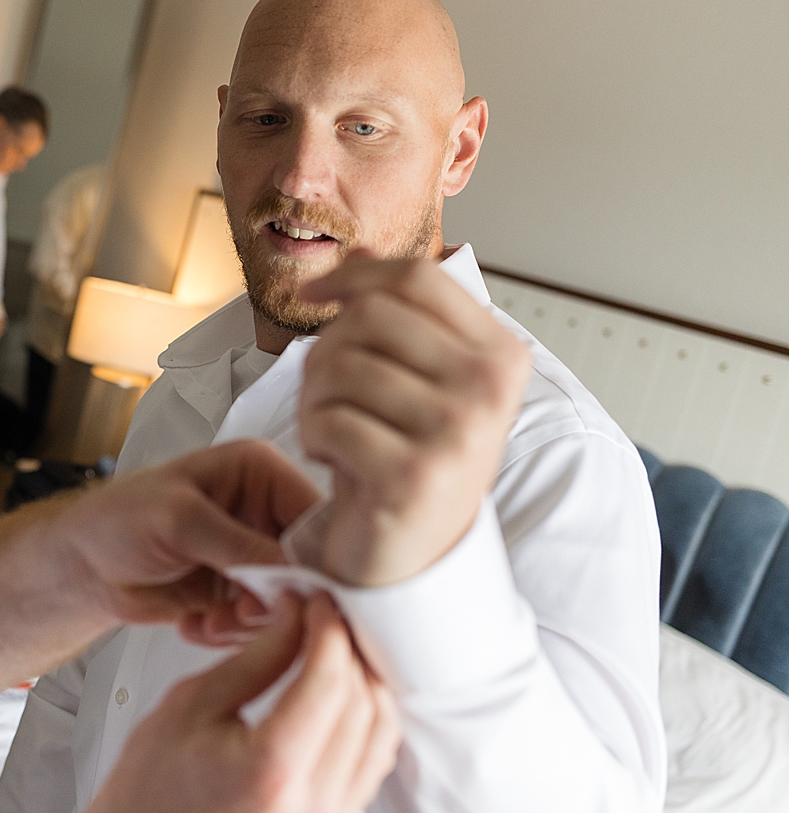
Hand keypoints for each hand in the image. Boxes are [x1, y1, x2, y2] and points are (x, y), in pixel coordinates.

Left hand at [53, 439, 321, 645]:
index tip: (306, 598)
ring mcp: (256, 557)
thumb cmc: (117, 521)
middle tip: (242, 613)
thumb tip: (300, 577)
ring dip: (251, 623)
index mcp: (262, 473)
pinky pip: (261, 627)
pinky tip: (197, 624)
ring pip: (290, 605)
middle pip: (313, 567)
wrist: (82, 567)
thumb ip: (242, 546)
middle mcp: (267, 513)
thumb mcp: (180, 521)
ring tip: (211, 619)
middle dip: (280, 601)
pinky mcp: (241, 595)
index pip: (320, 517)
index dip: (320, 562)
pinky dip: (231, 634)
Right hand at [61, 593, 399, 812]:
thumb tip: (295, 615)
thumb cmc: (146, 791)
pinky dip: (366, 721)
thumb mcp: (191, 703)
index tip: (316, 599)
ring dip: (366, 683)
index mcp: (272, 769)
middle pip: (363, 703)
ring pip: (380, 733)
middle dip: (348, 648)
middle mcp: (310, 804)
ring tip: (334, 649)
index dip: (328, 627)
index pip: (330, 679)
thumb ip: (255, 657)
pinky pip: (371, 765)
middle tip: (323, 615)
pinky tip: (342, 695)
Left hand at [296, 252, 528, 586]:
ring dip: (314, 399)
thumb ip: (399, 319)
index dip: (354, 276)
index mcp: (500, 354)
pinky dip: (312, 436)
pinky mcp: (413, 474)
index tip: (316, 296)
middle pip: (369, 317)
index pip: (416, 278)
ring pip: (340, 366)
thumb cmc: (406, 458)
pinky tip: (332, 460)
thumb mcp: (417, 381)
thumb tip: (358, 256)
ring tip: (331, 431)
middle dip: (326, 349)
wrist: (412, 556)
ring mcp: (456, 432)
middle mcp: (488, 388)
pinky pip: (327, 418)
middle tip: (326, 395)